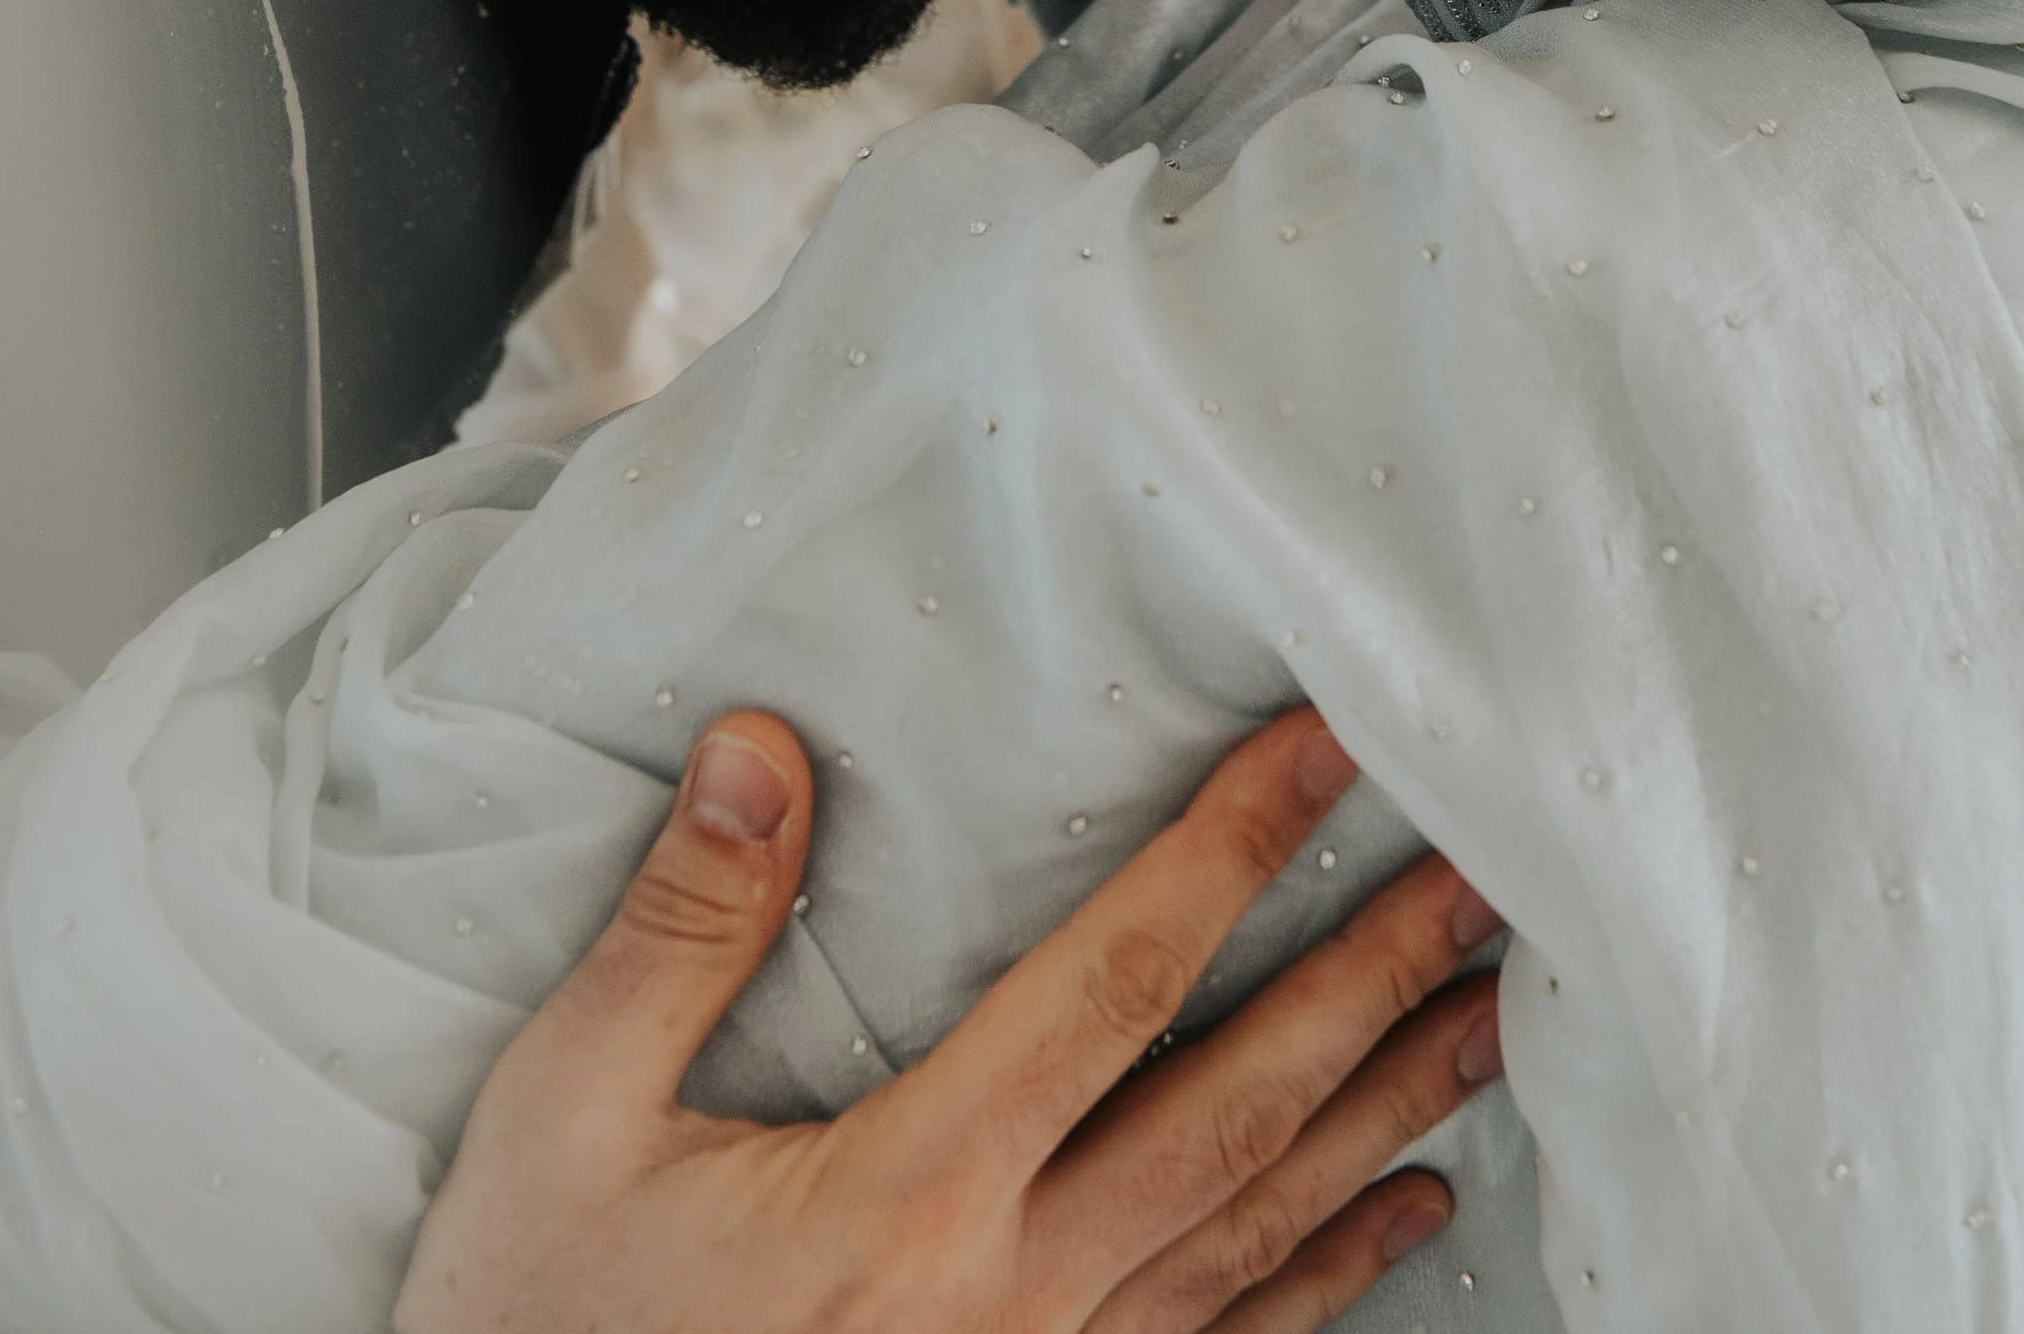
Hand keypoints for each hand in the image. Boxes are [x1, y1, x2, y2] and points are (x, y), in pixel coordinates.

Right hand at [395, 703, 1501, 1333]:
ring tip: (1491, 1014)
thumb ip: (682, 930)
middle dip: (1370, 979)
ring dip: (1388, 1111)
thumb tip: (768, 748)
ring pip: (1260, 1229)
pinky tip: (1413, 1216)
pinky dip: (1335, 1280)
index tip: (1329, 752)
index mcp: (907, 1198)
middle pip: (1236, 1107)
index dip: (1232, 853)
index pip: (1115, 982)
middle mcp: (1010, 1297)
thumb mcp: (562, 1119)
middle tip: (1487, 876)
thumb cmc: (533, 1328)